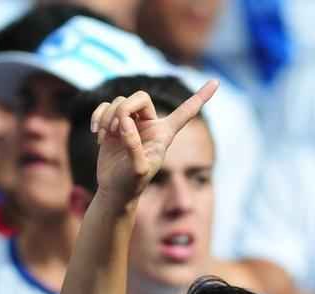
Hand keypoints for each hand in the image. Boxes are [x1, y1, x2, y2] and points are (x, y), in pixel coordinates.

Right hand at [91, 81, 217, 200]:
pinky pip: (105, 106)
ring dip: (108, 117)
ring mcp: (131, 123)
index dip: (201, 97)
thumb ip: (134, 147)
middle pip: (140, 96)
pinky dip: (98, 116)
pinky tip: (97, 133)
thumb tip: (126, 123)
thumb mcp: (138, 170)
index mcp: (164, 133)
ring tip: (106, 136)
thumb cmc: (131, 184)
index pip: (186, 112)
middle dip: (124, 108)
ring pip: (119, 101)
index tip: (216, 82)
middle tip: (115, 129)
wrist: (114, 191)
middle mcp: (150, 124)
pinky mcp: (113, 125)